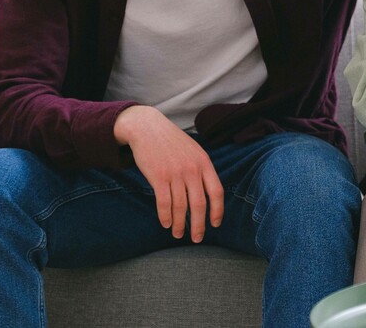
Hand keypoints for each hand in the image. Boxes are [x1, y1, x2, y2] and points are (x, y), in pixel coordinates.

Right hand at [114, 106, 223, 241]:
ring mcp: (175, 173)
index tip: (215, 224)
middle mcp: (192, 169)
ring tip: (178, 234)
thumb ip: (201, 169)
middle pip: (199, 204)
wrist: (147, 127)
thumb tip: (207, 194)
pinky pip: (164, 203)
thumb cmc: (171, 141)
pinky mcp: (158, 177)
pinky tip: (165, 224)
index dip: (217, 211)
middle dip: (198, 225)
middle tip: (196, 238)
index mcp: (204, 163)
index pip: (216, 192)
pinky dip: (165, 216)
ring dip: (179, 224)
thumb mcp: (194, 151)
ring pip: (180, 207)